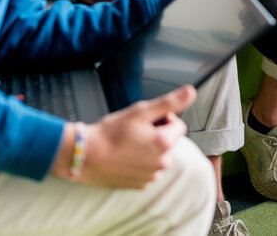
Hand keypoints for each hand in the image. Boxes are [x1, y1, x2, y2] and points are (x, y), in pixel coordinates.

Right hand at [51, 85, 195, 188]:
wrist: (85, 156)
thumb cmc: (110, 133)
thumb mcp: (140, 111)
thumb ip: (169, 102)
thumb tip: (190, 92)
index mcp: (164, 143)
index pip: (178, 124)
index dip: (163, 118)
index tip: (145, 120)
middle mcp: (162, 162)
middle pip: (169, 141)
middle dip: (157, 134)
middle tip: (135, 131)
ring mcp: (151, 175)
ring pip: (158, 155)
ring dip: (149, 149)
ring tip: (128, 144)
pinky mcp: (140, 184)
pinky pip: (148, 169)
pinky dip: (140, 162)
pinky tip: (125, 156)